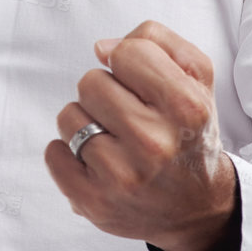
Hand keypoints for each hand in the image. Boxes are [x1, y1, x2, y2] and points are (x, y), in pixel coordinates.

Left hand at [44, 20, 238, 250]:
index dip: (129, 61)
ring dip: (86, 122)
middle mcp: (155, 144)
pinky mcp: (95, 202)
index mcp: (185, 108)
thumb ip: (157, 42)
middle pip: (91, 81)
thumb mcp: (196, 79)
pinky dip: (67, 152)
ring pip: (68, 116)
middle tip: (128, 114)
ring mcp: (122, 176)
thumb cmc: (190, 135)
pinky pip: (53, 153)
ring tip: (114, 138)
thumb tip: (103, 48)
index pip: (127, 53)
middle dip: (105, 91)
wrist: (198, 208)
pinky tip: (96, 160)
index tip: (139, 81)